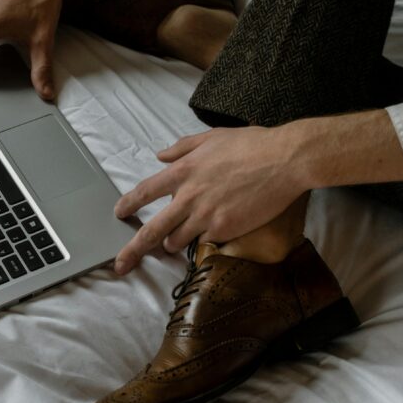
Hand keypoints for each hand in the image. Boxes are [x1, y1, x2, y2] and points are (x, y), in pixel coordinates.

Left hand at [113, 126, 310, 274]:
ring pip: (176, 241)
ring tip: (174, 242)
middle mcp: (188, 196)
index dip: (128, 204)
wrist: (284, 160)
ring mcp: (205, 216)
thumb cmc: (251, 145)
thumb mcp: (212, 137)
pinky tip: (212, 233)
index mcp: (183, 171)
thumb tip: (160, 155)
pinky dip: (203, 240)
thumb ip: (182, 147)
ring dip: (172, 244)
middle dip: (132, 250)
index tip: (119, 213)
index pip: (145, 191)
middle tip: (120, 264)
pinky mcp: (224, 229)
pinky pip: (204, 242)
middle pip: (151, 230)